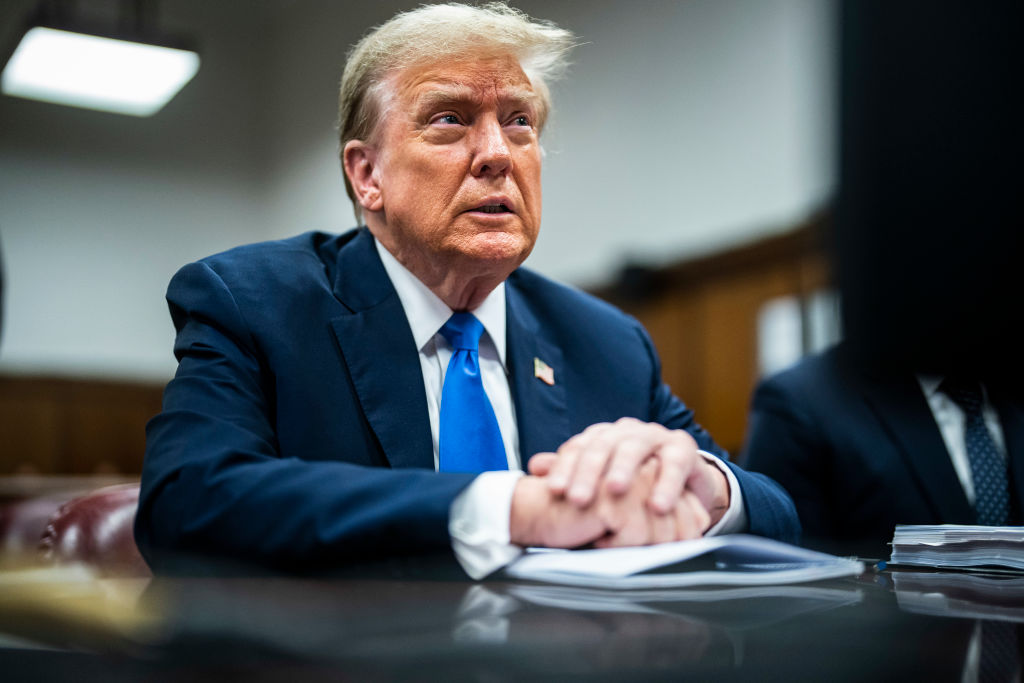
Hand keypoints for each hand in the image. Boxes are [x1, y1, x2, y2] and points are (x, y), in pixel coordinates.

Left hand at [527, 418, 729, 527]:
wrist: (683, 480)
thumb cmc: (636, 480)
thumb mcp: (603, 478)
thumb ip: (571, 471)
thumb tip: (535, 467)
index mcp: (602, 437)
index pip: (578, 448)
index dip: (564, 468)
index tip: (554, 492)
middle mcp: (626, 432)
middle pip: (602, 446)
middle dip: (588, 473)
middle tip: (578, 499)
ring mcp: (655, 436)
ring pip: (635, 448)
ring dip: (624, 470)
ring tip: (614, 491)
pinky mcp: (683, 448)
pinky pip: (674, 464)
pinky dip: (667, 484)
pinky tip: (658, 506)